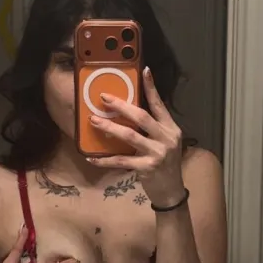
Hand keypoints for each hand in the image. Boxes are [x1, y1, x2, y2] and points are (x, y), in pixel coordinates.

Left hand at [87, 67, 185, 208]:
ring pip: (129, 135)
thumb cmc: (165, 164)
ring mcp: (157, 153)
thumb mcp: (165, 143)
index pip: (160, 104)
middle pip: (142, 117)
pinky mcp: (146, 168)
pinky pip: (121, 161)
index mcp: (171, 129)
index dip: (151, 88)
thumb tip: (130, 112)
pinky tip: (91, 157)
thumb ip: (153, 129)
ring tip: (94, 121)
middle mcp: (166, 138)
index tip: (144, 71)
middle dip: (121, 106)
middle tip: (104, 98)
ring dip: (109, 127)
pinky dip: (104, 159)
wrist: (171, 191)